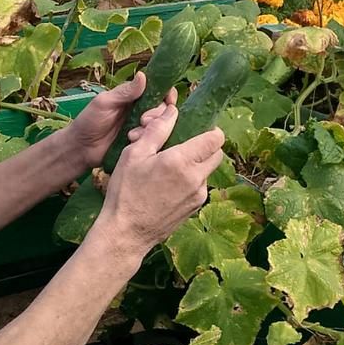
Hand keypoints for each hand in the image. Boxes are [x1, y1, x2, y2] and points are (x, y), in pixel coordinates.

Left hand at [60, 70, 174, 169]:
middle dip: (158, 113)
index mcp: (133, 96)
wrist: (81, 149)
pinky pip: (155, 140)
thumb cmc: (89, 121)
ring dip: (152, 128)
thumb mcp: (105, 103)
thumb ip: (125, 92)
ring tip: (133, 134)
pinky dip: (150, 139)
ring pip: (161, 124)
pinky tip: (135, 141)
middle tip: (143, 120)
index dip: (166, 93)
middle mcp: (140, 110)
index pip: (157, 89)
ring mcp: (141, 127)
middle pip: (163, 108)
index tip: (168, 99)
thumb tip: (143, 75)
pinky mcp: (141, 142)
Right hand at [93, 101, 224, 256]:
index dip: (211, 130)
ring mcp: (198, 195)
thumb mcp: (134, 154)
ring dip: (198, 164)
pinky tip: (170, 183)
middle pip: (217, 154)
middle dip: (206, 145)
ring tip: (172, 166)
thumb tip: (172, 111)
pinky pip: (200, 186)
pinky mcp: (195, 208)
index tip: (197, 128)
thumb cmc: (126, 192)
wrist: (126, 233)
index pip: (215, 139)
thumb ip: (157, 130)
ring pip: (208, 171)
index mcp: (182, 161)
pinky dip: (191, 180)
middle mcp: (196, 178)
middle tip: (185, 144)